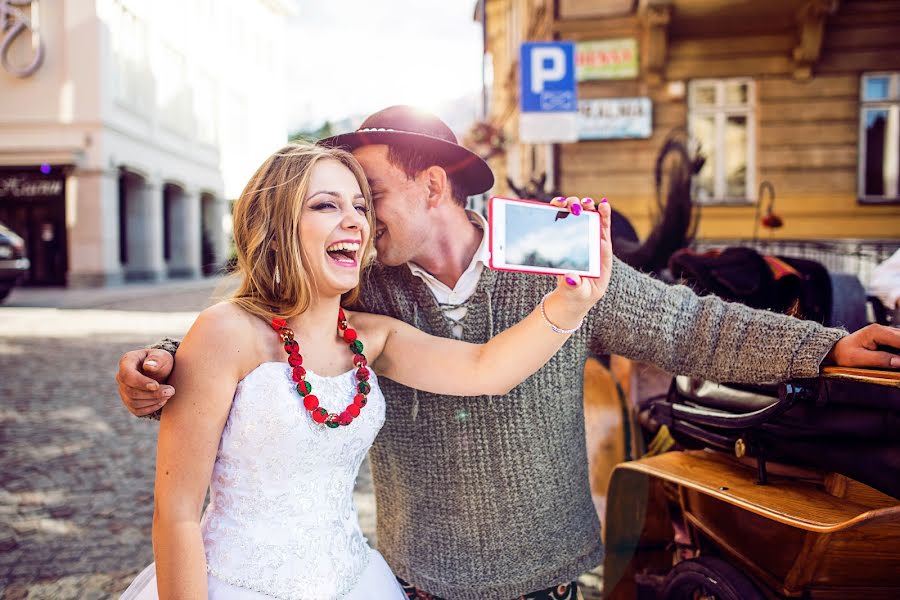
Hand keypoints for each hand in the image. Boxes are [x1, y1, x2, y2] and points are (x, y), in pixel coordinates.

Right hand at [116, 348, 174, 416]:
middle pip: (131, 391)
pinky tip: (163, 401)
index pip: (127, 375)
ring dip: (153, 401)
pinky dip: (151, 408)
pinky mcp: (129, 402)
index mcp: (127, 362)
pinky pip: (137, 410)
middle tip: (171, 390)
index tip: (156, 385)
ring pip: (133, 402)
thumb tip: (148, 366)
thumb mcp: (162, 356)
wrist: (162, 371)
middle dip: (152, 393)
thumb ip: (156, 359)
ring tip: (169, 394)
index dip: (140, 382)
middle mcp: (121, 377)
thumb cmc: (161, 361)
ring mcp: (123, 391)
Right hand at [545, 196, 613, 322]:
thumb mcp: (578, 294)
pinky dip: (558, 214)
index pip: (604, 233)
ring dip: (570, 207)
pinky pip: (563, 224)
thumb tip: (571, 277)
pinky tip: (554, 207)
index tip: (602, 205)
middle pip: (590, 220)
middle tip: (577, 207)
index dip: (604, 218)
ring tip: (562, 203)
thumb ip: (575, 287)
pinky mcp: (565, 242)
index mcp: (601, 256)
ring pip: (576, 219)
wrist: (569, 299)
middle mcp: (591, 245)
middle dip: (585, 208)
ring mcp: (578, 242)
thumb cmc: (578, 297)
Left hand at [825, 324, 899, 368]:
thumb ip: (880, 359)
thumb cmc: (844, 354)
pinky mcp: (887, 338)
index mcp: (876, 332)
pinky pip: (899, 343)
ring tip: (897, 362)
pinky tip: (897, 360)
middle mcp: (883, 329)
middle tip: (898, 363)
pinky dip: (899, 351)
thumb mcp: (858, 359)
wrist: (836, 349)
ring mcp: (886, 333)